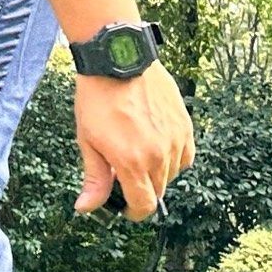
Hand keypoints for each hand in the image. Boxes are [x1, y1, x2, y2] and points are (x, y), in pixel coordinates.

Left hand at [73, 63, 194, 221]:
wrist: (118, 60)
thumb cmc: (98, 97)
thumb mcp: (88, 140)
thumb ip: (94, 178)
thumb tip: (86, 208)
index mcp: (132, 162)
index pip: (144, 206)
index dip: (133, 212)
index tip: (124, 207)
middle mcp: (158, 155)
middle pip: (157, 192)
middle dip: (140, 190)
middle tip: (123, 174)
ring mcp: (175, 139)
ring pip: (171, 174)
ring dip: (155, 173)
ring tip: (136, 153)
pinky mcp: (185, 125)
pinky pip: (184, 156)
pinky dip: (172, 158)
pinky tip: (155, 146)